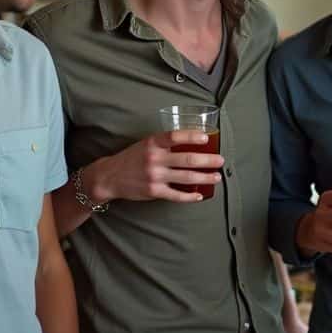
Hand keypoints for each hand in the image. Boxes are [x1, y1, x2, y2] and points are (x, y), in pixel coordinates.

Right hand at [85, 131, 223, 203]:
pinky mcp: (154, 191)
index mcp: (153, 143)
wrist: (110, 176)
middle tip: (220, 160)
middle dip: (208, 160)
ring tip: (216, 177)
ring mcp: (155, 176)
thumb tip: (193, 143)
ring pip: (186, 177)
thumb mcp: (146, 144)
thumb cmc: (132, 157)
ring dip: (205, 178)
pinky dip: (190, 196)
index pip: (175, 136)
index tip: (207, 138)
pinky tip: (200, 195)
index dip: (192, 136)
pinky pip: (176, 195)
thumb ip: (165, 143)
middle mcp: (154, 158)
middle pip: (187, 159)